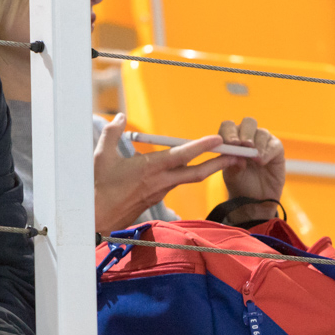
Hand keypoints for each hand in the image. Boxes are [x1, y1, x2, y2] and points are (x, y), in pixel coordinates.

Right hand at [94, 114, 226, 233]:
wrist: (95, 218)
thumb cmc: (97, 187)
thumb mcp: (101, 155)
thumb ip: (112, 133)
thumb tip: (119, 116)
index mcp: (150, 169)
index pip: (182, 155)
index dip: (202, 146)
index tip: (218, 138)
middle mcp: (160, 182)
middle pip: (197, 173)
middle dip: (220, 163)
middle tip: (239, 156)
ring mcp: (160, 193)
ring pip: (188, 179)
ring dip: (206, 169)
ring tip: (224, 160)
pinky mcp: (156, 200)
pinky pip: (176, 184)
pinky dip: (187, 175)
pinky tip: (191, 169)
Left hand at [219, 118, 284, 213]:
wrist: (255, 200)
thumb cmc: (240, 184)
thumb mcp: (231, 176)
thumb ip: (231, 165)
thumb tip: (237, 156)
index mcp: (233, 139)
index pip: (228, 126)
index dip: (228, 132)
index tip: (229, 143)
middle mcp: (248, 136)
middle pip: (248, 122)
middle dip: (245, 133)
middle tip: (243, 144)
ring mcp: (263, 142)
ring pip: (261, 132)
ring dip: (257, 144)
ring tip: (254, 159)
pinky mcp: (276, 149)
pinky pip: (273, 145)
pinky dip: (267, 152)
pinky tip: (262, 162)